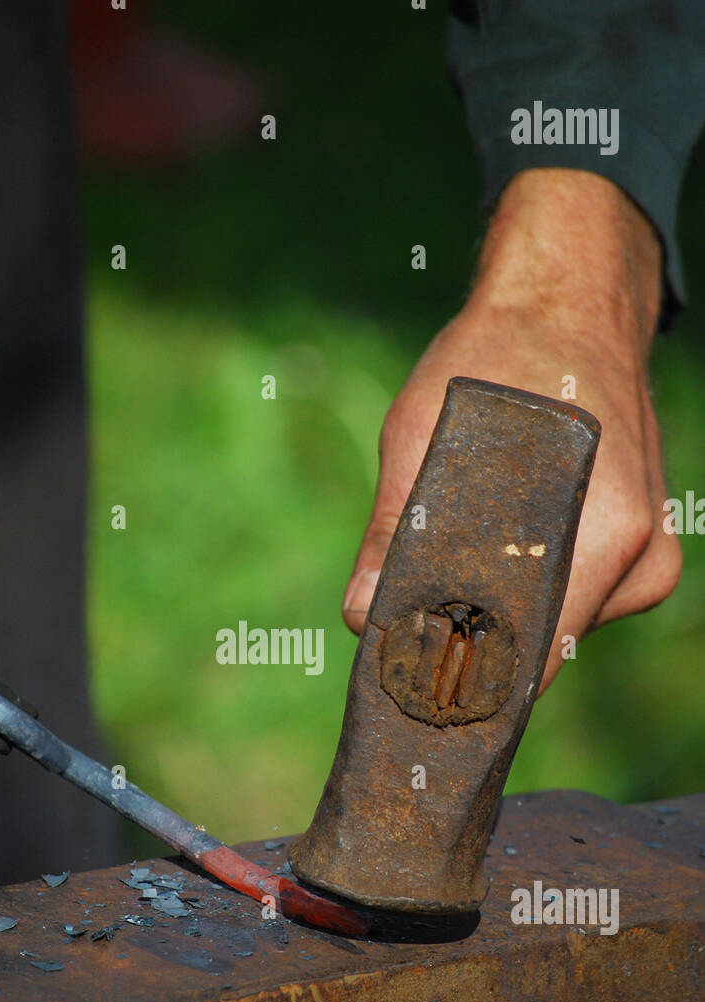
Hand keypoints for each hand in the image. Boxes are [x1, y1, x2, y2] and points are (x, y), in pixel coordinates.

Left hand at [342, 169, 681, 691]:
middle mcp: (640, 559)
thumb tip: (362, 617)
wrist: (571, 301)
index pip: (535, 662)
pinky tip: (499, 548)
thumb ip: (392, 530)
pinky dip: (529, 586)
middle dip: (474, 646)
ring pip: (557, 627)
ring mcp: (649, 559)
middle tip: (410, 629)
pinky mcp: (642, 551)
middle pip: (542, 649)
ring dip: (501, 611)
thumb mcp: (423, 430)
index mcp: (605, 535)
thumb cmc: (497, 357)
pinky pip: (575, 599)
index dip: (469, 684)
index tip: (413, 690)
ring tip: (453, 567)